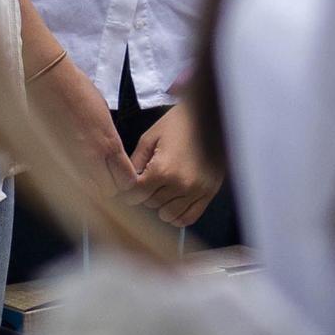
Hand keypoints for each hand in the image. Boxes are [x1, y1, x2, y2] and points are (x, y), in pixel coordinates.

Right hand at [29, 51, 137, 197]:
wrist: (49, 82)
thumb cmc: (79, 91)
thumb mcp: (105, 116)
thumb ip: (110, 142)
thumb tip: (112, 156)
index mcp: (108, 145)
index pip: (126, 181)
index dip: (125, 180)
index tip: (122, 173)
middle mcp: (91, 159)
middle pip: (108, 193)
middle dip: (109, 186)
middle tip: (105, 174)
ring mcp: (71, 164)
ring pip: (87, 192)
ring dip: (90, 186)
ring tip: (87, 171)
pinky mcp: (52, 163)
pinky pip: (68, 182)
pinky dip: (72, 180)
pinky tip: (71, 166)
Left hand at [120, 102, 222, 227]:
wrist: (209, 116)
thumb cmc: (178, 123)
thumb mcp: (150, 138)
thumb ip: (135, 163)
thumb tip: (124, 183)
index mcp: (162, 169)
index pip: (136, 196)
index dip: (129, 192)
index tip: (129, 187)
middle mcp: (180, 185)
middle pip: (151, 205)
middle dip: (146, 195)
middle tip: (149, 181)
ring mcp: (196, 191)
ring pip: (168, 216)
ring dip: (161, 206)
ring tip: (163, 189)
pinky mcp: (209, 193)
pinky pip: (188, 218)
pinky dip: (178, 215)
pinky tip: (174, 201)